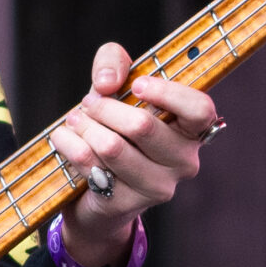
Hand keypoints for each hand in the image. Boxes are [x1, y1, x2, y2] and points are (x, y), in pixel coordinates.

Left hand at [46, 42, 221, 266]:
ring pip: (112, 147)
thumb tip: (107, 82)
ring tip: (74, 119)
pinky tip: (64, 138)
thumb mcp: (117, 88)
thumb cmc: (116, 128)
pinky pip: (91, 164)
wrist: (97, 192)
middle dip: (104, 107)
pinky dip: (70, 145)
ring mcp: (158, 187)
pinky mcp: (128, 204)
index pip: (200, 109)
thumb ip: (114, 62)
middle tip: (88, 102)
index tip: (137, 84)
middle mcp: (184, 161)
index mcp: (192, 131)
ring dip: (84, 126)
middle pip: (141, 126)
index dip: (168, 93)